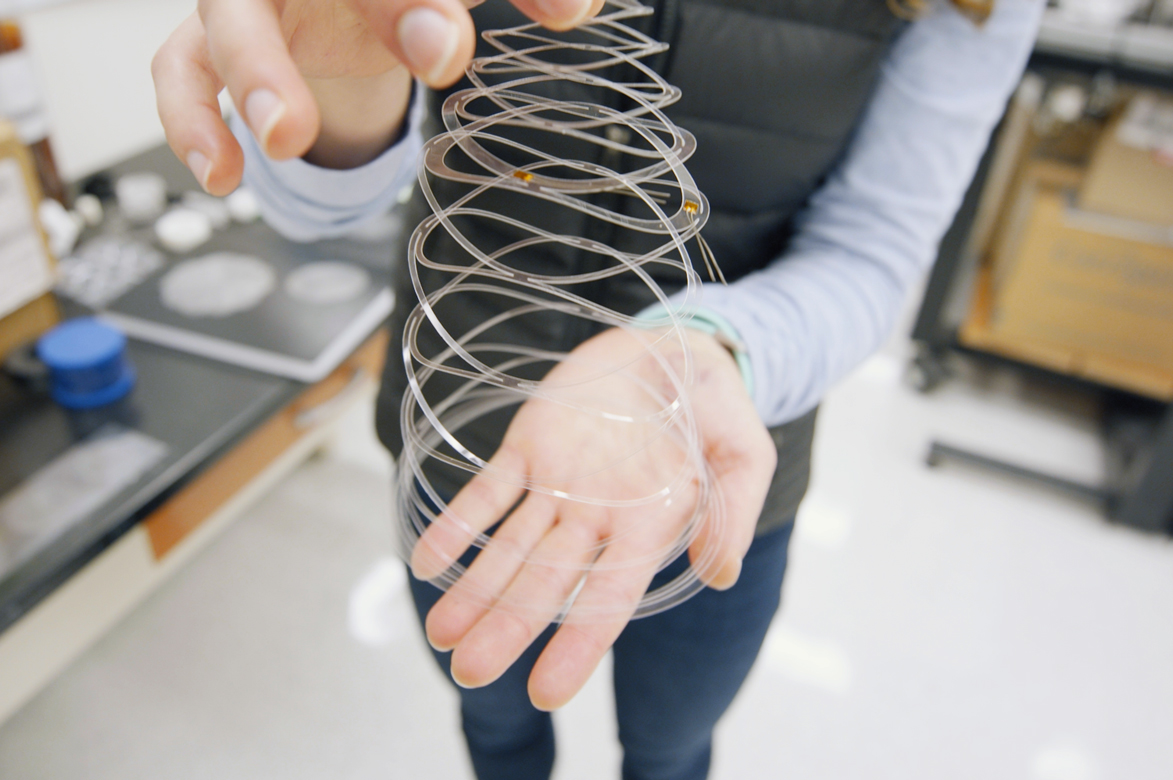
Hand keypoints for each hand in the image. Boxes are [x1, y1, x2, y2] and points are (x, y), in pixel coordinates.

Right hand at [152, 0, 602, 191]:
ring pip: (228, 15)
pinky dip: (192, 121)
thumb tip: (577, 8)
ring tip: (285, 136)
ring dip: (256, 73)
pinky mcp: (210, 36)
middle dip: (389, 11)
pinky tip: (225, 174)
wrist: (332, 1)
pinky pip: (181, 70)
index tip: (547, 17)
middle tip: (444, 52)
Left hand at [410, 326, 776, 709]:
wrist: (678, 345)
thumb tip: (720, 575)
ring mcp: (559, 487)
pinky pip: (487, 492)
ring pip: (509, 548)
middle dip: (507, 628)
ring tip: (440, 634)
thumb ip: (733, 513)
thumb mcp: (746, 454)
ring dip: (474, 589)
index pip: (609, 599)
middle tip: (470, 674)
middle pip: (545, 584)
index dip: (577, 646)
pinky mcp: (530, 448)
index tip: (545, 692)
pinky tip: (427, 561)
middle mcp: (597, 520)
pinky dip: (457, 525)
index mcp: (649, 529)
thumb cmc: (717, 406)